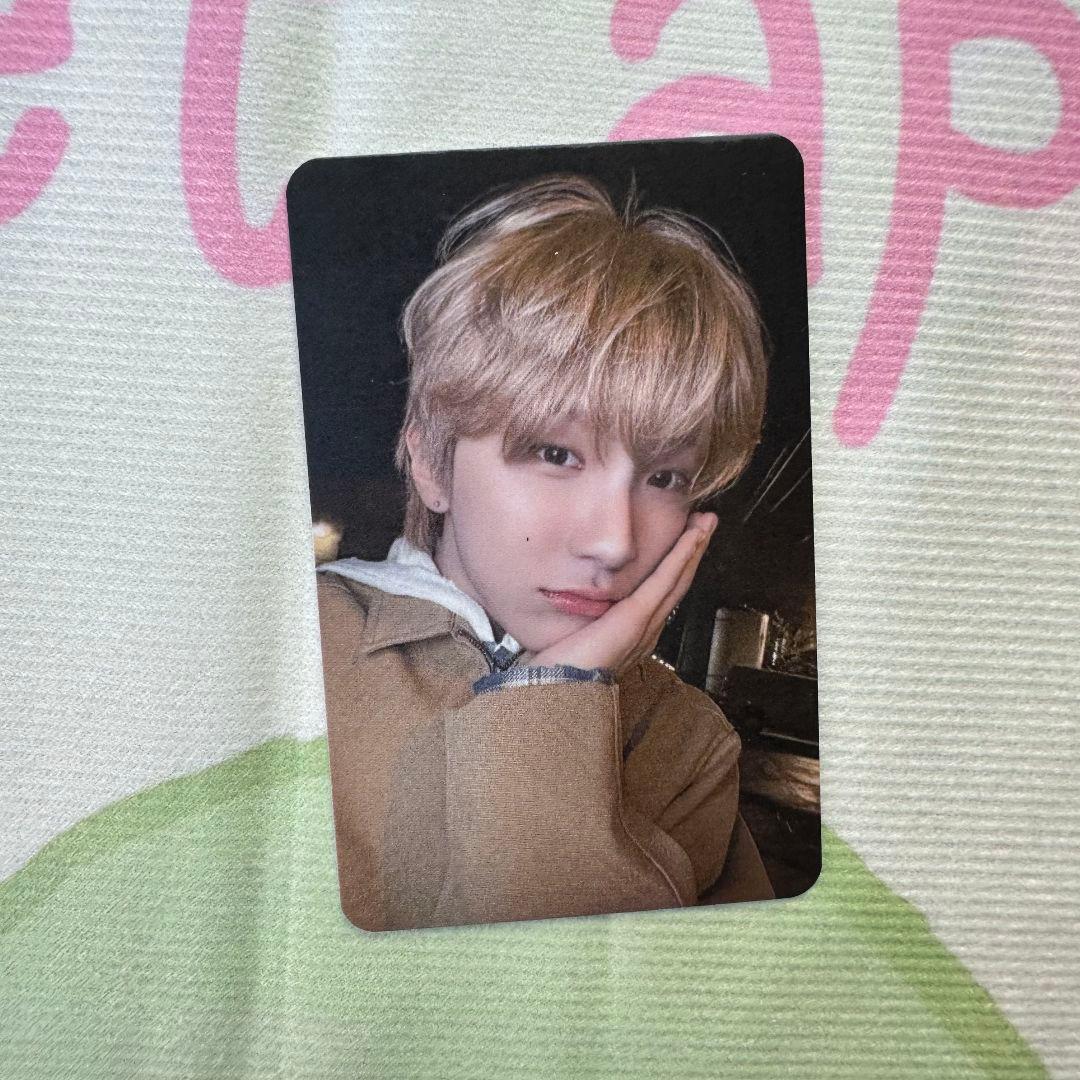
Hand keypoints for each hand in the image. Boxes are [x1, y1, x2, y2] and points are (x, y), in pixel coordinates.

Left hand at [527, 512, 717, 676]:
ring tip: (706, 522)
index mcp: (634, 635)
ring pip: (677, 579)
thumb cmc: (558, 672)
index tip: (683, 542)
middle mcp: (647, 631)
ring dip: (693, 548)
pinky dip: (682, 556)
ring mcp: (645, 624)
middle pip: (677, 583)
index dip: (676, 566)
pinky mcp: (636, 617)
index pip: (661, 593)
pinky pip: (665, 581)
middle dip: (693, 552)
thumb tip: (573, 602)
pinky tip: (692, 536)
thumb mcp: (576, 637)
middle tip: (706, 523)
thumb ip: (583, 621)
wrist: (555, 692)